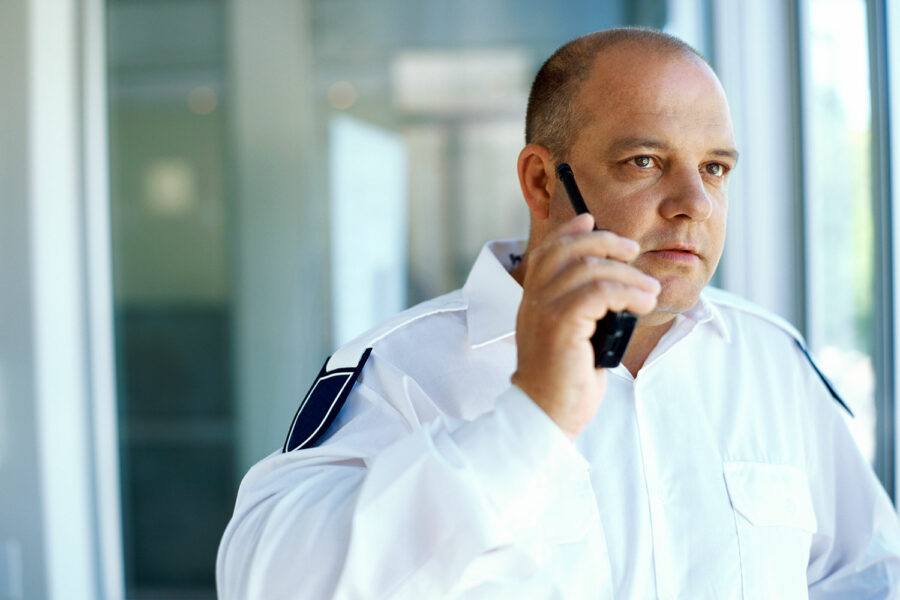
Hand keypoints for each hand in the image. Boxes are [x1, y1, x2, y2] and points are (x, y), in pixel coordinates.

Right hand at [511, 214, 660, 440]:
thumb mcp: (573, 336)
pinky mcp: (560, 325)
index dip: (570, 231)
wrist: (546, 414)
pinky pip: (598, 292)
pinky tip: (641, 304)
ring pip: (588, 269)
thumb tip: (611, 286)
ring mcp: (544, 311)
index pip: (546, 251)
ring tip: (649, 291)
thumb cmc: (565, 380)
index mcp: (533, 300)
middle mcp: (533, 300)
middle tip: (633, 250)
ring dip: (627, 275)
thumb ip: (582, 309)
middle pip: (567, 251)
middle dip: (604, 242)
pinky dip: (626, 293)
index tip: (591, 221)